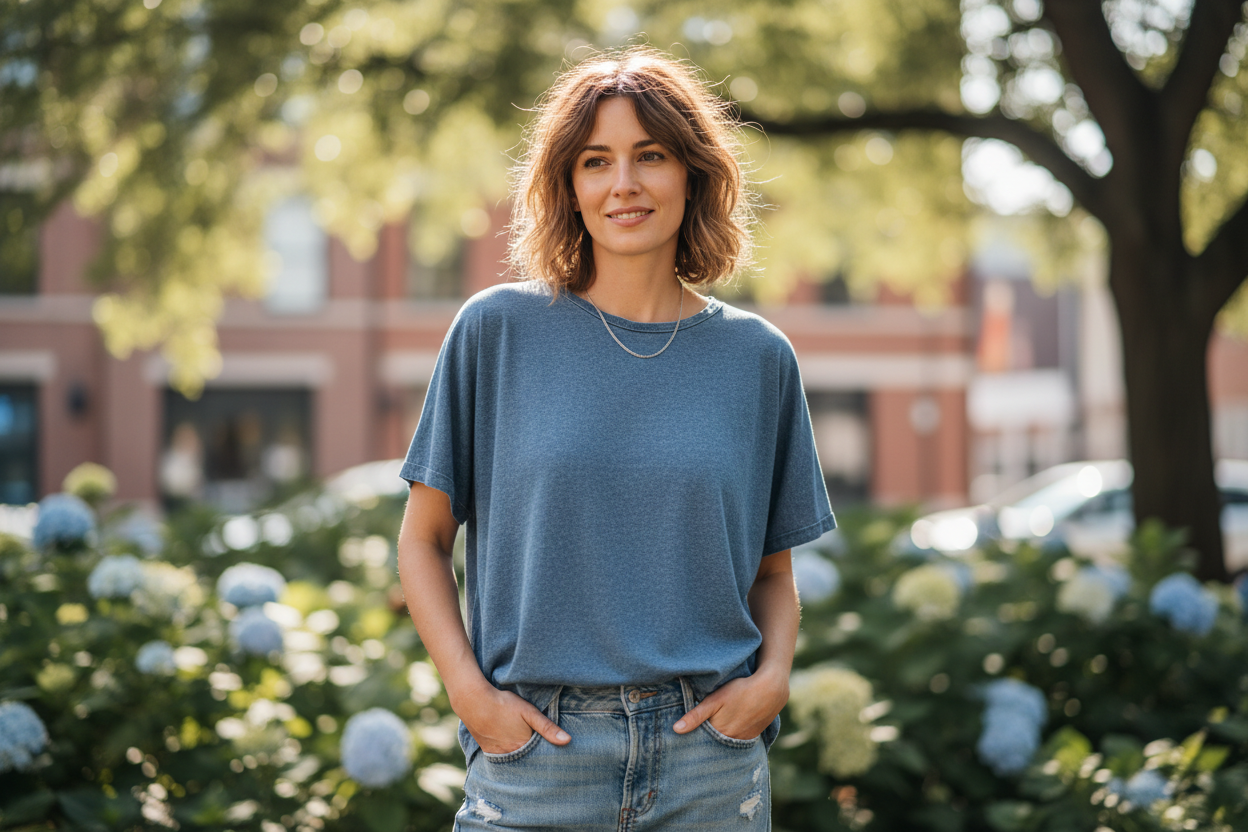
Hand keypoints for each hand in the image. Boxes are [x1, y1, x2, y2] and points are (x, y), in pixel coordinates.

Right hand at [453, 680, 570, 753]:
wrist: (474, 701)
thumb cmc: (504, 704)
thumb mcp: (529, 712)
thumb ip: (548, 728)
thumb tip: (568, 741)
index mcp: (523, 747)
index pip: (539, 757)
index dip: (546, 755)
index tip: (554, 755)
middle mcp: (510, 754)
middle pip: (527, 760)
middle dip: (534, 758)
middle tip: (541, 753)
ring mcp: (498, 754)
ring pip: (514, 760)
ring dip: (521, 757)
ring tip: (527, 750)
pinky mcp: (488, 750)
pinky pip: (502, 758)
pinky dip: (509, 755)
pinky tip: (512, 748)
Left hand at [672, 672, 788, 740]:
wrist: (771, 690)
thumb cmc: (740, 691)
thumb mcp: (715, 700)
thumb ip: (696, 715)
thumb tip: (676, 730)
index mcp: (720, 733)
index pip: (701, 745)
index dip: (692, 743)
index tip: (682, 746)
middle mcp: (732, 741)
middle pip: (713, 747)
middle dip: (704, 747)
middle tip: (692, 747)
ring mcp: (744, 740)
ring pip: (726, 746)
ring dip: (717, 744)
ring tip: (709, 740)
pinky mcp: (753, 736)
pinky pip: (738, 743)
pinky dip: (730, 740)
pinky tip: (726, 734)